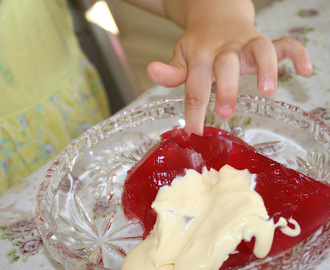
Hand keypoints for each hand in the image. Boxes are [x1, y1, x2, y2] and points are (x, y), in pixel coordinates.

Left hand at [147, 1, 312, 135]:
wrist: (216, 15)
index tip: (193, 133)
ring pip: (259, 49)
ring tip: (267, 91)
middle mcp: (225, 48)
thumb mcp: (181, 55)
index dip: (193, 110)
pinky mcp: (263, 41)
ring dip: (265, 68)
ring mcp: (246, 44)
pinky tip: (305, 70)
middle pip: (227, 65)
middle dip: (226, 89)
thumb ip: (172, 71)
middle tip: (224, 113)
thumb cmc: (198, 43)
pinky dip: (296, 54)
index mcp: (201, 54)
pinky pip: (284, 44)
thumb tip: (152, 71)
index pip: (196, 85)